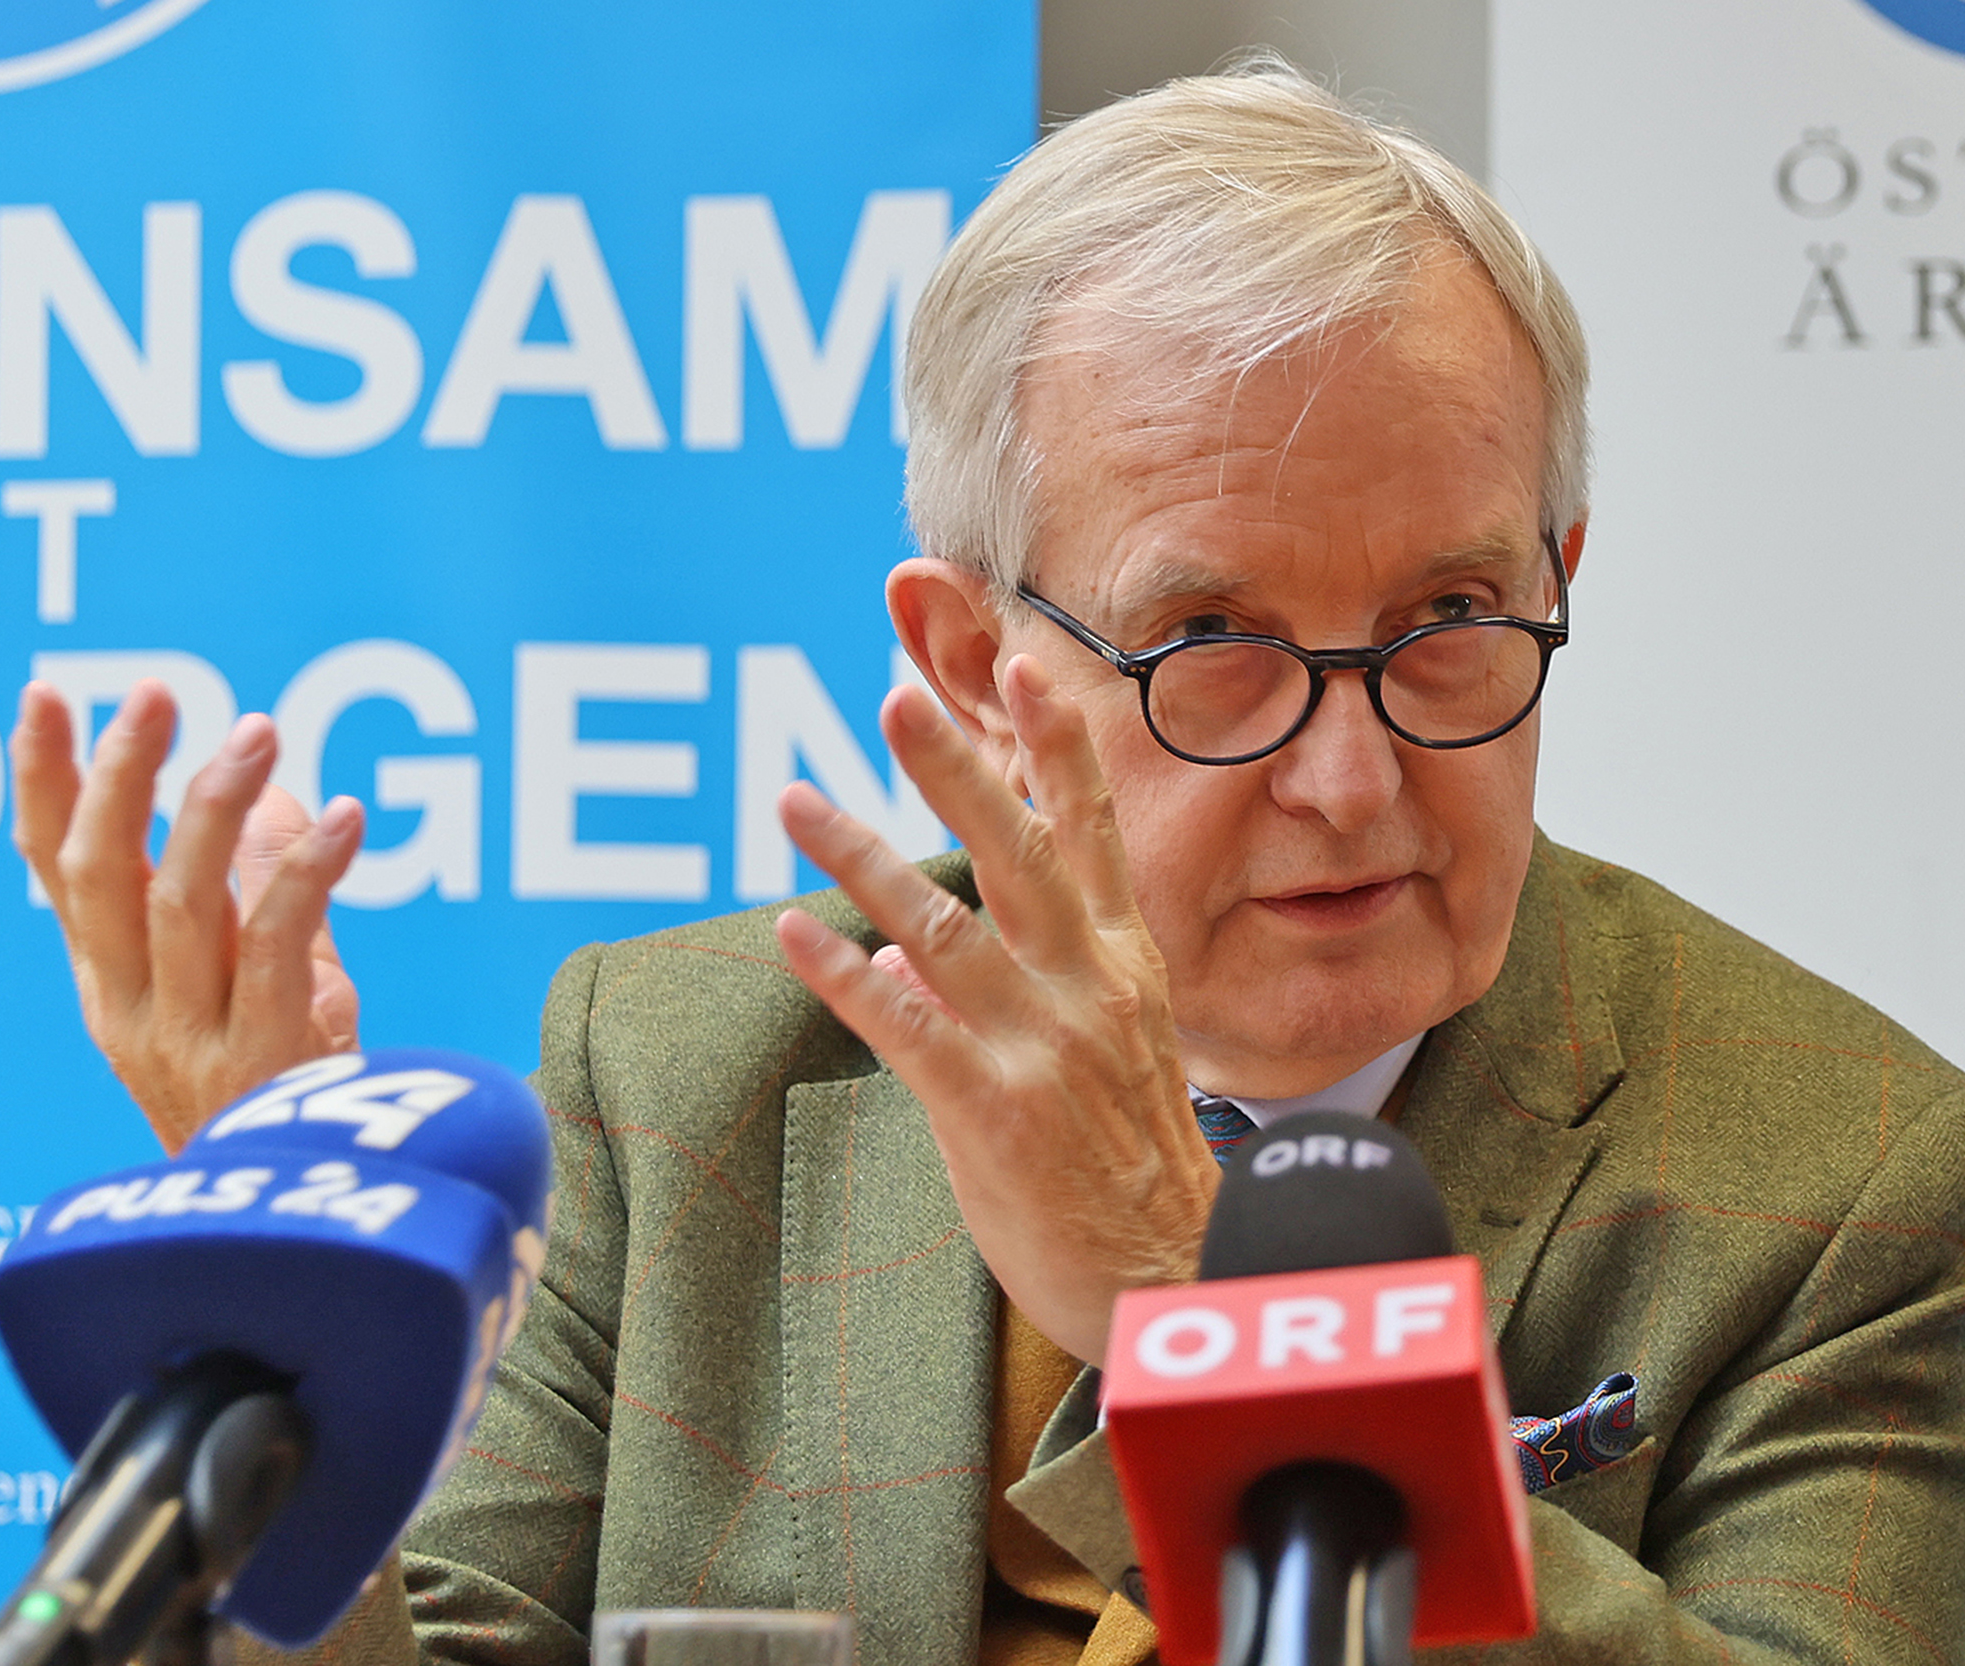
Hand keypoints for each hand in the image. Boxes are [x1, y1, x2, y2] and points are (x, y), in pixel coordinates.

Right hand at [11, 679, 365, 1153]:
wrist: (305, 1221)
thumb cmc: (280, 1092)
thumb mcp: (258, 979)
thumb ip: (262, 889)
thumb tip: (274, 791)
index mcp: (110, 982)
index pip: (58, 869)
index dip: (47, 780)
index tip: (49, 694)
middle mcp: (130, 1007)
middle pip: (100, 876)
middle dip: (119, 776)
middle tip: (156, 693)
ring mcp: (188, 1037)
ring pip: (180, 903)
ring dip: (216, 809)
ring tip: (259, 733)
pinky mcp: (259, 1058)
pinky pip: (273, 948)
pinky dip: (305, 876)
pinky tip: (343, 820)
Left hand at [774, 656, 1220, 1363]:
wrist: (1171, 1281)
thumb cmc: (1133, 1171)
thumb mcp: (1107, 1056)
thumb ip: (1018, 985)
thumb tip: (898, 942)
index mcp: (1124, 966)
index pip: (1093, 834)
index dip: (1059, 746)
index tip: (1026, 662)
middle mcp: (1088, 989)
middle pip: (1015, 852)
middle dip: (955, 768)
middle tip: (898, 697)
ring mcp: (1042, 1046)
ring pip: (940, 926)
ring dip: (860, 857)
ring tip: (795, 799)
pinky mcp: (994, 1110)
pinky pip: (905, 1026)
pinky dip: (845, 976)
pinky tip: (793, 934)